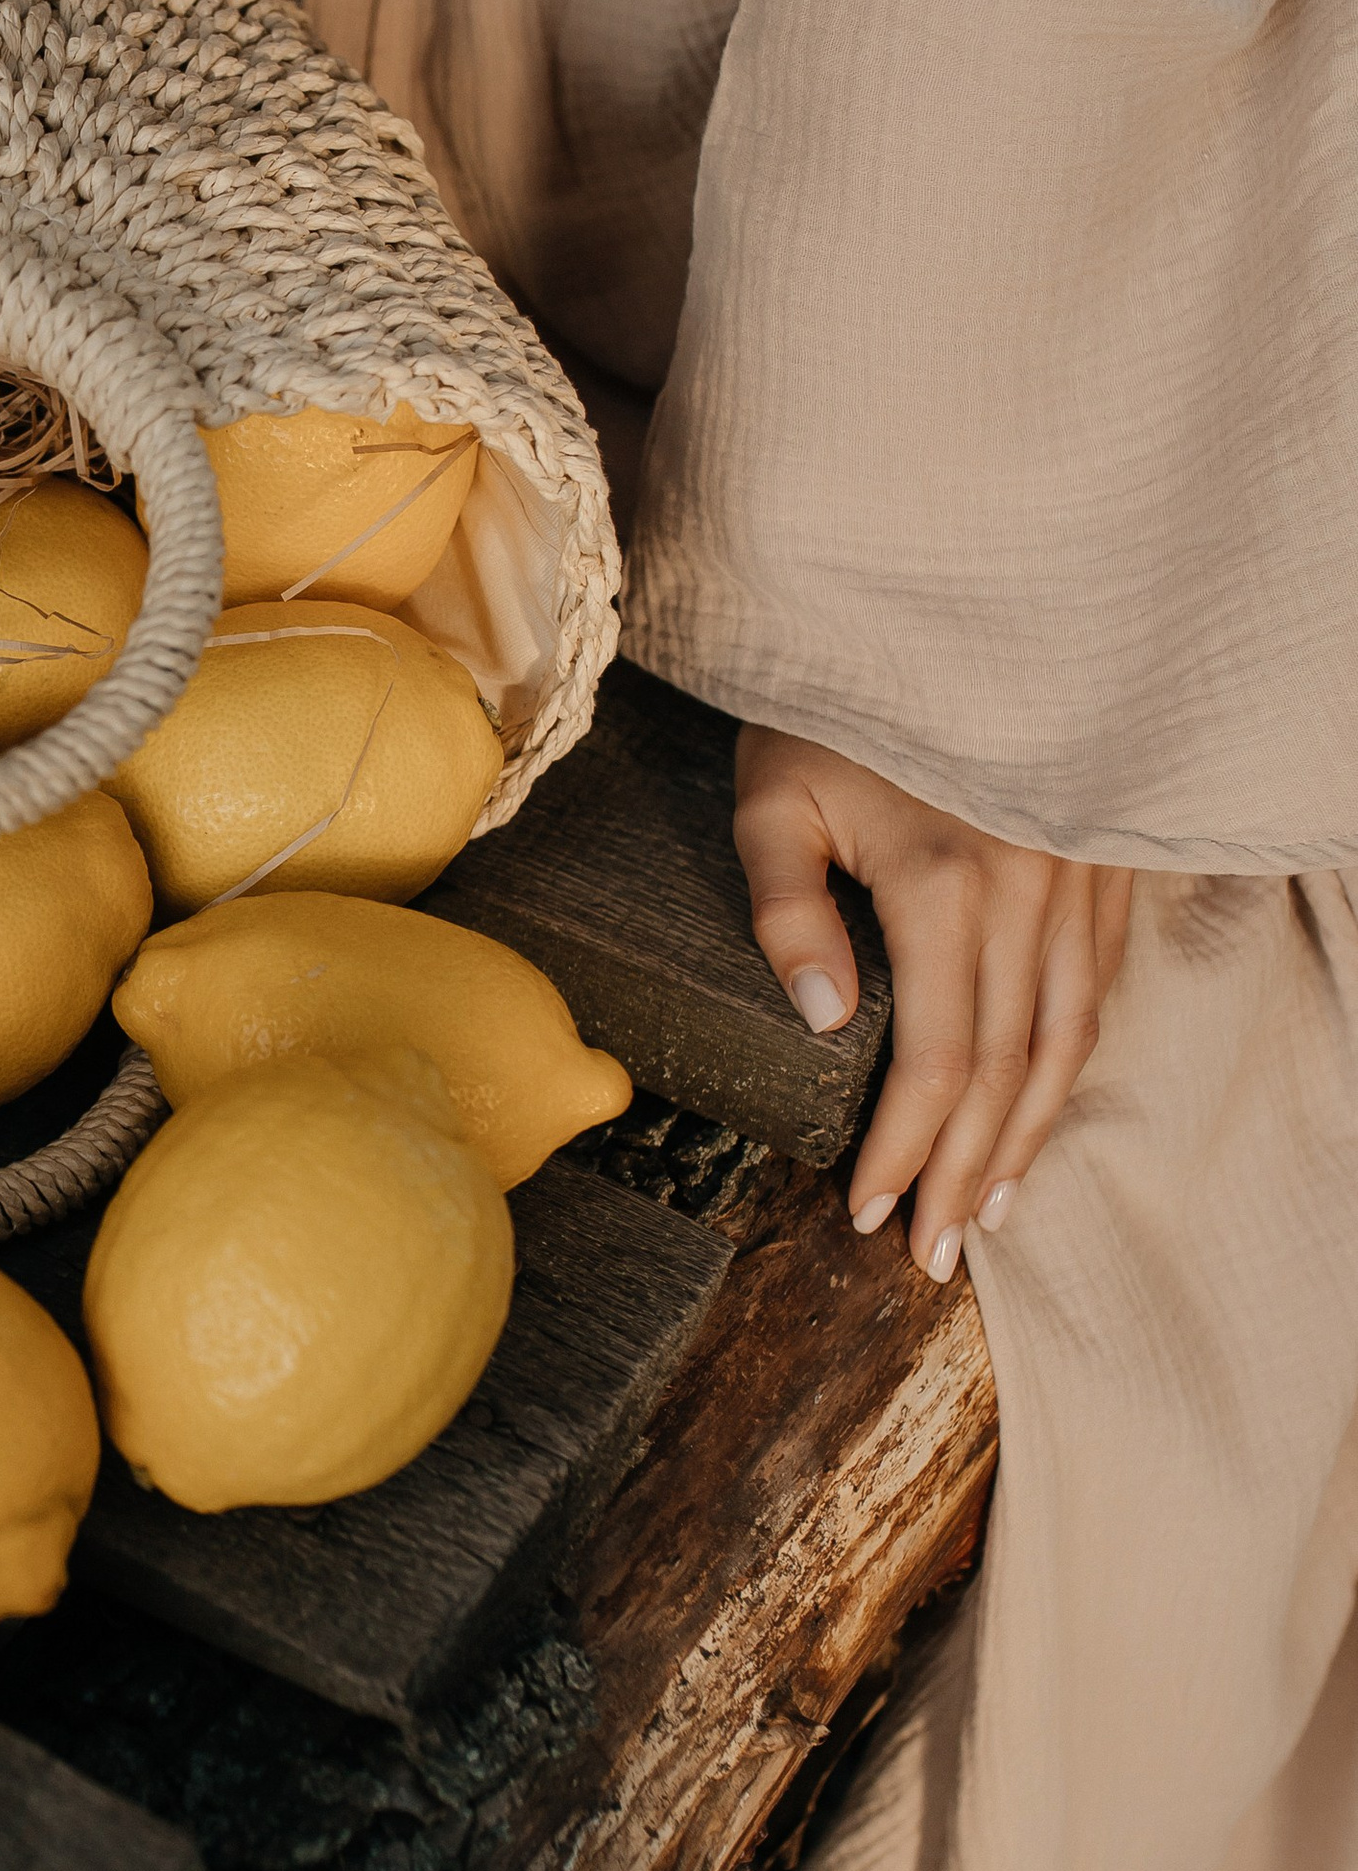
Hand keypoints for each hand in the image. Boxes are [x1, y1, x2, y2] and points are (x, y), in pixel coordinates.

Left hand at [734, 726, 1132, 1276]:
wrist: (933, 612)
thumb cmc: (831, 701)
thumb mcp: (773, 793)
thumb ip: (787, 909)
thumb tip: (824, 1020)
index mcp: (947, 882)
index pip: (935, 1057)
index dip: (909, 1147)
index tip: (872, 1212)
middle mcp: (1030, 890)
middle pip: (1007, 1069)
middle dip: (970, 1173)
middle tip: (937, 1258)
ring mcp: (1076, 876)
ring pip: (1068, 1037)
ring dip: (1029, 1135)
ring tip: (993, 1212)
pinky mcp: (1098, 861)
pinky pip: (1096, 985)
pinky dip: (1068, 1063)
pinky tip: (1037, 1109)